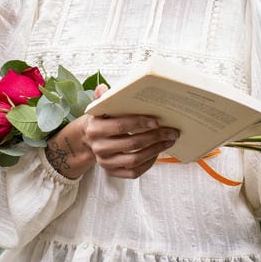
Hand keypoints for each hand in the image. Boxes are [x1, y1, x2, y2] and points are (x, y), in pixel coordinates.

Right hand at [44, 84, 178, 179]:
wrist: (89, 140)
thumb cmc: (101, 121)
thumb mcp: (100, 108)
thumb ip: (102, 98)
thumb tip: (103, 88)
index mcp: (95, 129)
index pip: (120, 126)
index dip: (139, 123)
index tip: (157, 121)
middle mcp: (99, 148)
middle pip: (131, 143)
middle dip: (155, 137)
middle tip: (171, 131)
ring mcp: (105, 162)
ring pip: (134, 160)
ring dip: (155, 150)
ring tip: (168, 141)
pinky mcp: (112, 172)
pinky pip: (133, 173)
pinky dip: (148, 164)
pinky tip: (157, 153)